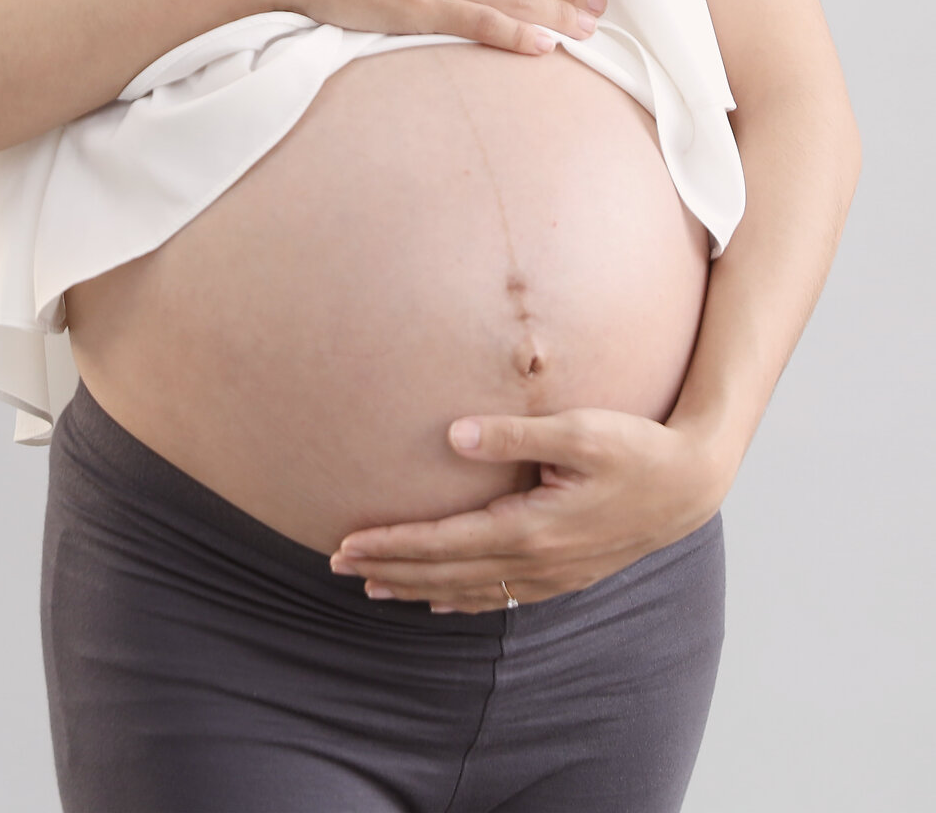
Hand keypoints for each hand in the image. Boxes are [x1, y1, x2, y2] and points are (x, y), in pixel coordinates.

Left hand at [327, 409, 735, 611]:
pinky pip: (499, 596)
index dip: (392, 544)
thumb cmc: (635, 446)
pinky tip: (440, 597)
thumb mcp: (578, 429)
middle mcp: (536, 561)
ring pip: (468, 590)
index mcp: (532, 528)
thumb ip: (513, 433)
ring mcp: (551, 574)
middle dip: (389, 569)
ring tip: (373, 586)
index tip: (347, 543)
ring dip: (417, 587)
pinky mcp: (564, 573)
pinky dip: (461, 598)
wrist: (689, 484)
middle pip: (445, 573)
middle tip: (338, 563)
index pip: (443, 543)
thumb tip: (451, 434)